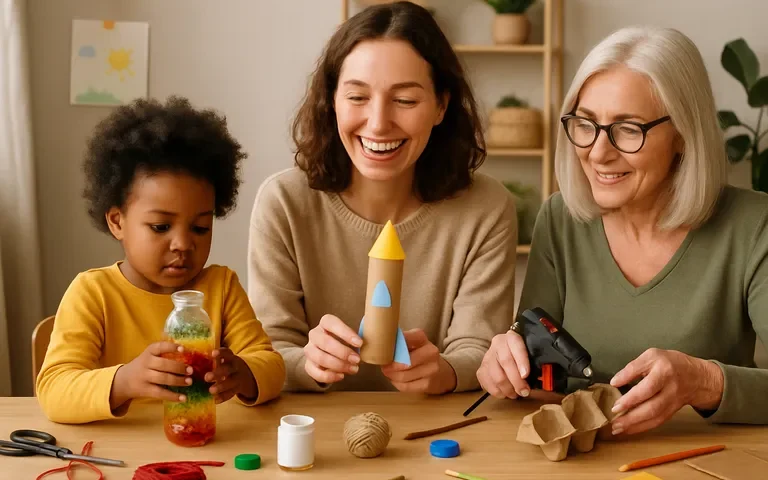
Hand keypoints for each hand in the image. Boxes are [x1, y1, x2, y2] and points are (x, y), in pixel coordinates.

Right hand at [110, 342, 192, 409]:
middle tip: (191, 370)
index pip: (159, 347)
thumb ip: (164, 354)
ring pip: (163, 379)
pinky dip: (173, 396)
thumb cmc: (144, 366)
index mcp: (149, 352)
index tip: (183, 349)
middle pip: (163, 365)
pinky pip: (160, 393)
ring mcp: (144, 377)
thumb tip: (189, 356)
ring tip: (189, 382)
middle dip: (179, 367)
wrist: (123, 381)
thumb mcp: (150, 356)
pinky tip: (183, 398)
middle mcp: (145, 363)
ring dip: (178, 381)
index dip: (171, 347)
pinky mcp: (145, 390)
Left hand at [204, 348, 256, 402]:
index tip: (213, 353)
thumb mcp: (225, 360)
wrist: (246, 376)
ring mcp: (238, 378)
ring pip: (231, 382)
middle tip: (206, 377)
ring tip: (210, 391)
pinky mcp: (237, 389)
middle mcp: (236, 367)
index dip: (221, 353)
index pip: (227, 353)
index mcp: (231, 358)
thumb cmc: (227, 366)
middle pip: (228, 369)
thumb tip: (192, 361)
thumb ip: (213, 360)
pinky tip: (215, 400)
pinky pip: (231, 393)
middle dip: (218, 373)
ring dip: (221, 387)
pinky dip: (223, 397)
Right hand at [304, 314, 361, 383]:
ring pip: (320, 358)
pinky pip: (315, 372)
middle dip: (343, 352)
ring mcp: (309, 350)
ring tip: (353, 369)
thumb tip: (380, 340)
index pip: (331, 322)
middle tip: (357, 360)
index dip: (345, 332)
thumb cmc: (343, 341)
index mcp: (325, 323)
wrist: (326, 352)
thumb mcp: (351, 335)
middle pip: (324, 342)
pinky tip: (341, 376)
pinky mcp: (308, 365)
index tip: (360, 343)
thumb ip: (361, 336)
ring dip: (338, 365)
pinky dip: (329, 376)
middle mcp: (314, 334)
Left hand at [381, 329, 455, 393]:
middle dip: (390, 366)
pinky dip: (397, 384)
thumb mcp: (412, 342)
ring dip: (391, 376)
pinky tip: (396, 379)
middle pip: (403, 362)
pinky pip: (405, 386)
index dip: (391, 346)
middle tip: (384, 366)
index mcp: (422, 338)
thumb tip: (379, 342)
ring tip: (388, 373)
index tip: (383, 349)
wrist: (442, 372)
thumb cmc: (419, 355)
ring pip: (403, 376)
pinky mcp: (428, 384)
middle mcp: (430, 352)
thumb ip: (398, 341)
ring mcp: (431, 369)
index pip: (404, 338)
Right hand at [476, 328, 530, 398]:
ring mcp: (488, 357)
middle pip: (505, 362)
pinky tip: (505, 393)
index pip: (516, 346)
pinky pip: (487, 384)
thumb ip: (536, 362)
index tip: (526, 375)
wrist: (504, 352)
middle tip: (524, 392)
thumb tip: (545, 379)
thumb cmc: (522, 356)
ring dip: (508, 389)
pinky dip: (497, 392)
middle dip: (516, 381)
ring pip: (496, 376)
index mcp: (512, 337)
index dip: (521, 361)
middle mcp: (498, 344)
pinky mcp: (481, 369)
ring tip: (515, 394)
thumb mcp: (530, 353)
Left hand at [609, 348, 723, 435]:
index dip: (631, 396)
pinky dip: (642, 427)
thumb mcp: (651, 356)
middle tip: (614, 417)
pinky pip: (657, 422)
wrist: (697, 377)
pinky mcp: (672, 412)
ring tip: (617, 428)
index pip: (647, 386)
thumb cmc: (670, 363)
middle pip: (652, 406)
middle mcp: (671, 389)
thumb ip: (632, 367)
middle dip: (632, 415)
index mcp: (664, 371)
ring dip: (635, 425)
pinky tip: (628, 429)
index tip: (615, 400)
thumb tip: (614, 382)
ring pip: (655, 417)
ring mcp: (673, 402)